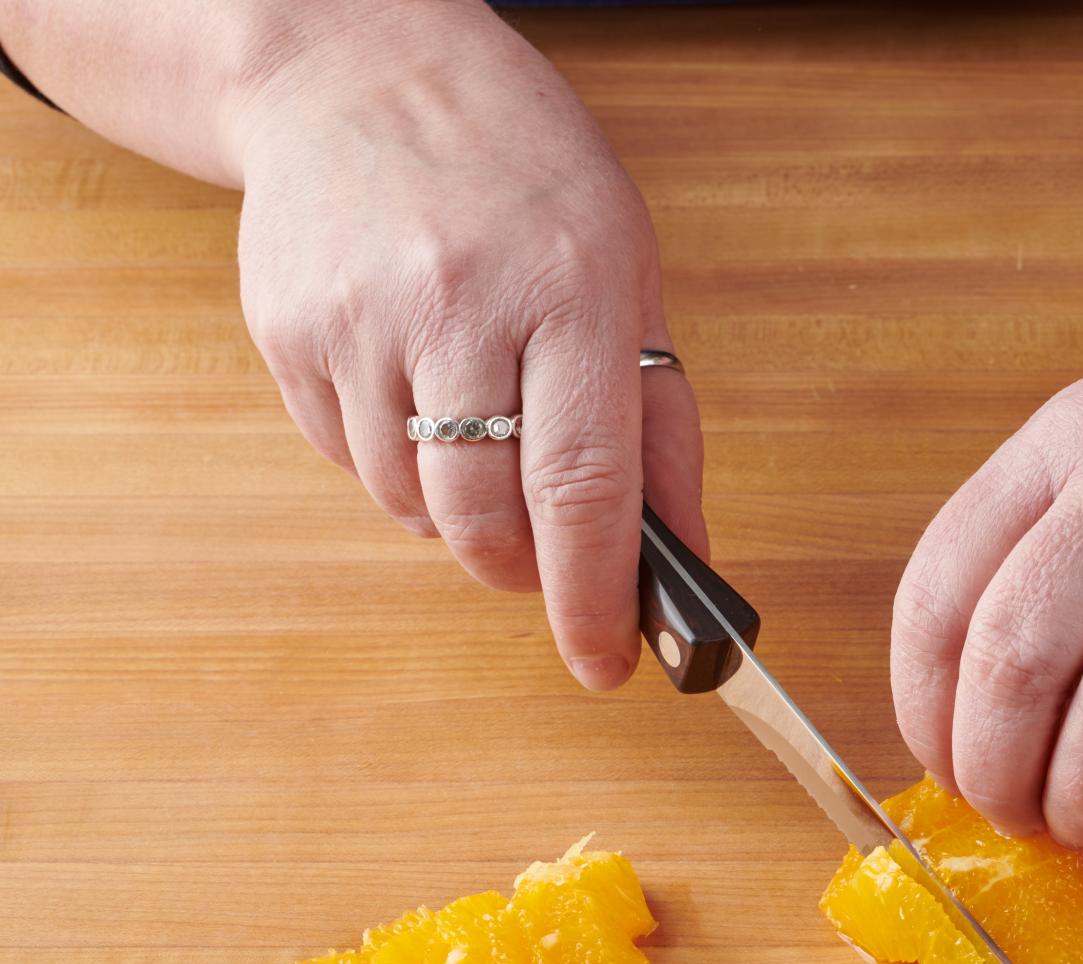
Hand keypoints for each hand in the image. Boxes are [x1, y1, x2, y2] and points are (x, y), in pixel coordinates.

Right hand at [234, 4, 703, 689]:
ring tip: (481, 431)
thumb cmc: (523, 177)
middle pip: (484, 518)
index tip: (607, 664)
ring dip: (459, 516)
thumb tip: (682, 560)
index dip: (594, 597)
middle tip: (546, 559)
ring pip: (410, 505)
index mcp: (571, 292)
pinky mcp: (289, 332)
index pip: (584, 486)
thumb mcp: (630, 277)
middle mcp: (459, 305)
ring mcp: (360, 319)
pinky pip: (347, 462)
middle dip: (523, 571)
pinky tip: (417, 390)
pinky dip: (394, 466)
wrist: (359, 69)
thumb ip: (660, 427)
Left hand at [892, 264, 1082, 883]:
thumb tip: (973, 714)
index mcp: (1074, 435)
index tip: (942, 763)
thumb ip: (1054, 545)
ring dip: (1077, 800)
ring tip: (1074, 829)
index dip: (925, 709)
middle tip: (1006, 812)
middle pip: (1020, 655)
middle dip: (992, 769)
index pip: (944, 591)